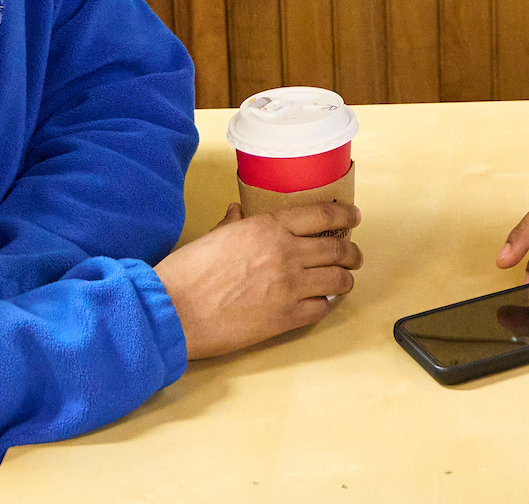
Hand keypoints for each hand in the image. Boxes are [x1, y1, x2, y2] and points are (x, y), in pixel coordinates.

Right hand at [154, 200, 363, 359]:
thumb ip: (232, 223)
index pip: (321, 216)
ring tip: (345, 280)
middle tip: (355, 256)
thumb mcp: (212, 236)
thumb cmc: (186, 272)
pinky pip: (320, 309)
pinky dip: (325, 305)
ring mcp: (289, 287)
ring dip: (345, 279)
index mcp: (267, 228)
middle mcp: (285, 253)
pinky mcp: (285, 318)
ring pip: (337, 280)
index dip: (344, 216)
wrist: (174, 310)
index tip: (354, 218)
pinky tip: (320, 304)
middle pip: (337, 249)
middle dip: (352, 253)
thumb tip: (238, 212)